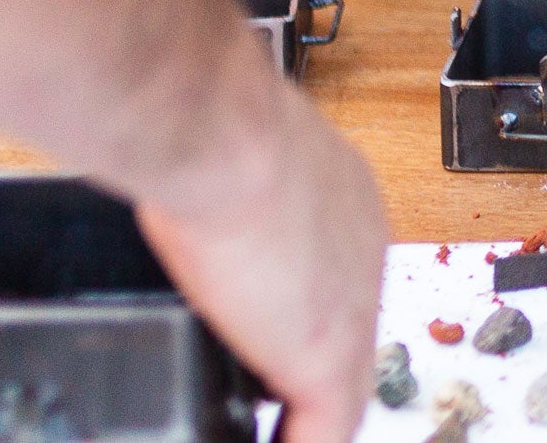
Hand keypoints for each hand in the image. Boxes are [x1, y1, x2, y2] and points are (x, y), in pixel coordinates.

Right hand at [136, 88, 387, 442]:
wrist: (224, 139)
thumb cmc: (210, 132)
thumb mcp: (227, 158)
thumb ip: (223, 186)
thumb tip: (183, 193)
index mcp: (341, 199)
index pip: (331, 270)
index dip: (296, 304)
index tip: (263, 324)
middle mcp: (363, 250)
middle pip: (343, 326)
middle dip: (300, 363)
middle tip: (267, 401)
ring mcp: (354, 307)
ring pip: (342, 386)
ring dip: (304, 413)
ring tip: (272, 430)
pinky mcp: (328, 355)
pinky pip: (327, 429)